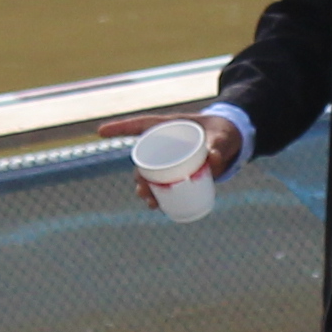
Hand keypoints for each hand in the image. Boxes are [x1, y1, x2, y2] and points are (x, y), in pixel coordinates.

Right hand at [106, 113, 242, 206]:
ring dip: (145, 188)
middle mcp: (165, 142)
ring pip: (150, 173)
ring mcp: (171, 157)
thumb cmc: (224, 132)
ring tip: (150, 202)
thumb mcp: (223, 136)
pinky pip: (162, 182)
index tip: (99, 131)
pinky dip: (158, 194)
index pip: (139, 125)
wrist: (232, 141)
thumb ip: (219, 146)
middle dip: (138, 175)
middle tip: (143, 189)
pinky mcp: (178, 170)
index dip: (119, 128)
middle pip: (145, 158)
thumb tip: (215, 160)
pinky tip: (156, 206)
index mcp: (169, 126)